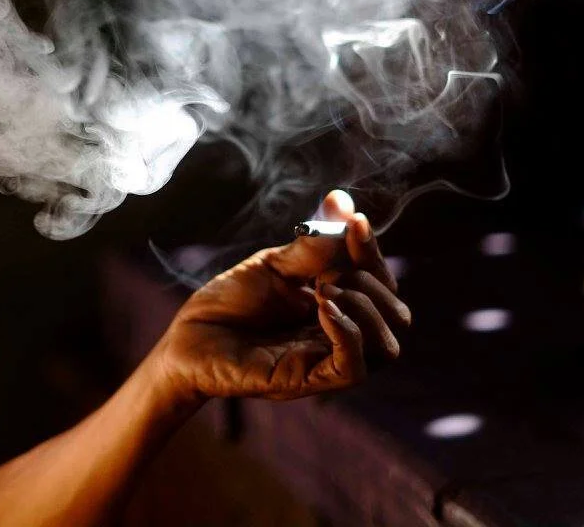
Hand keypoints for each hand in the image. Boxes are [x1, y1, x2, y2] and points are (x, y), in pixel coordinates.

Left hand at [150, 190, 409, 405]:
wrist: (187, 336)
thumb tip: (343, 202)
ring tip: (323, 288)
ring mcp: (326, 360)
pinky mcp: (309, 381)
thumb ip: (313, 245)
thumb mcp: (274, 265)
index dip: (372, 250)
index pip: (381, 282)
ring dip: (365, 308)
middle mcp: (339, 335)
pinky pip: (354, 367)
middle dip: (373, 281)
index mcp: (337, 304)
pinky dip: (349, 333)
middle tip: (327, 271)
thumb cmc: (228, 302)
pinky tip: (322, 306)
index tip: (354, 222)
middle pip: (396, 315)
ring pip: (386, 346)